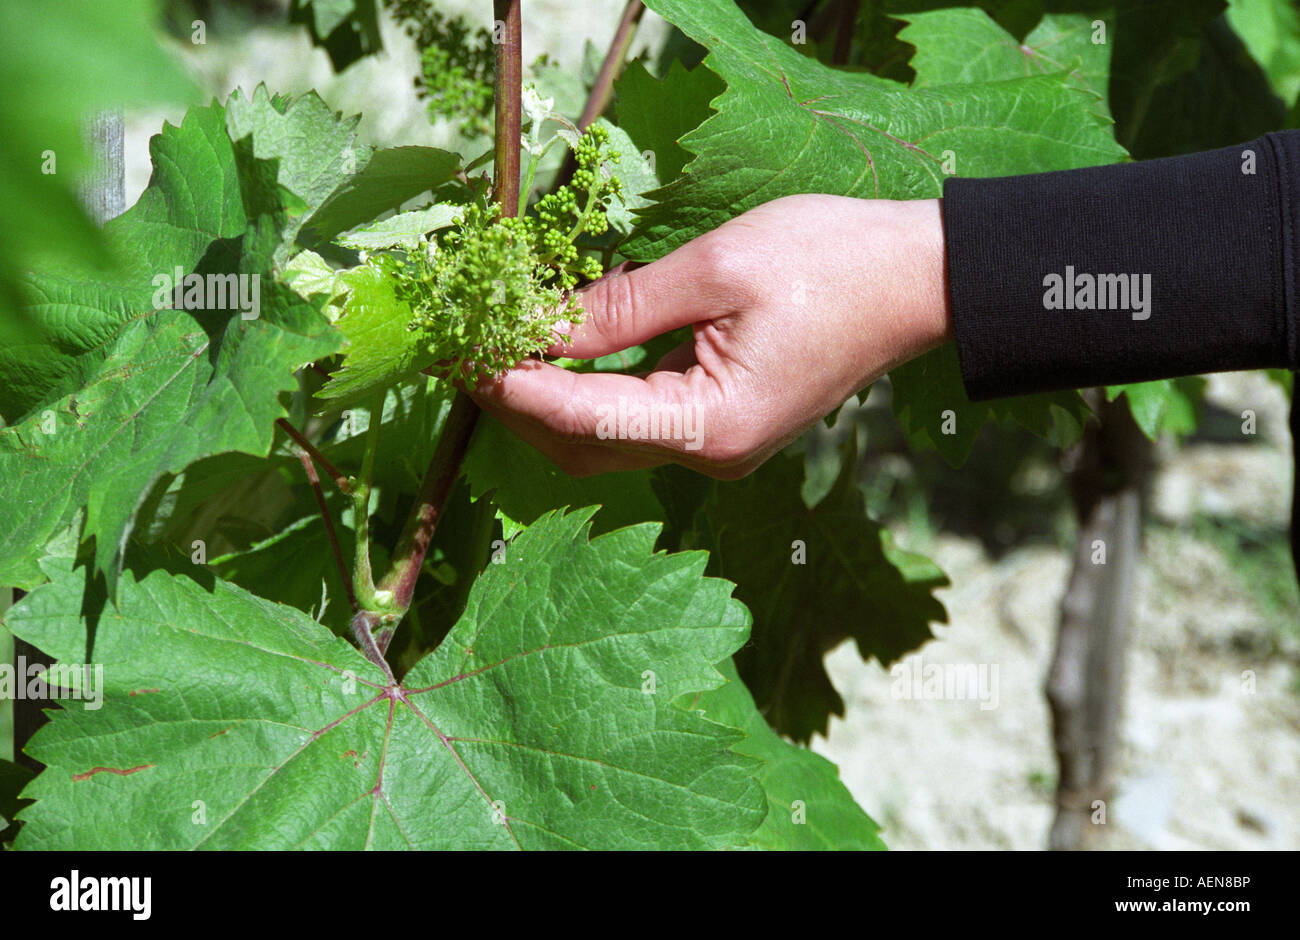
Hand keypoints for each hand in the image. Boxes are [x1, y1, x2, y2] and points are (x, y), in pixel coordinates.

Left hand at [467, 194, 952, 477]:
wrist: (918, 280)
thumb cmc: (832, 261)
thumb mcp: (717, 269)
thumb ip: (621, 307)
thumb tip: (539, 326)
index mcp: (714, 424)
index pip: (584, 419)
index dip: (514, 386)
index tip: (462, 352)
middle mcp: (712, 452)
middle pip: (584, 446)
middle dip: (517, 403)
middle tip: (462, 352)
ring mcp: (719, 445)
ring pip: (604, 441)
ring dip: (546, 402)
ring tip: (493, 350)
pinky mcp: (723, 424)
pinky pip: (636, 421)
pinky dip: (588, 393)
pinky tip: (556, 354)